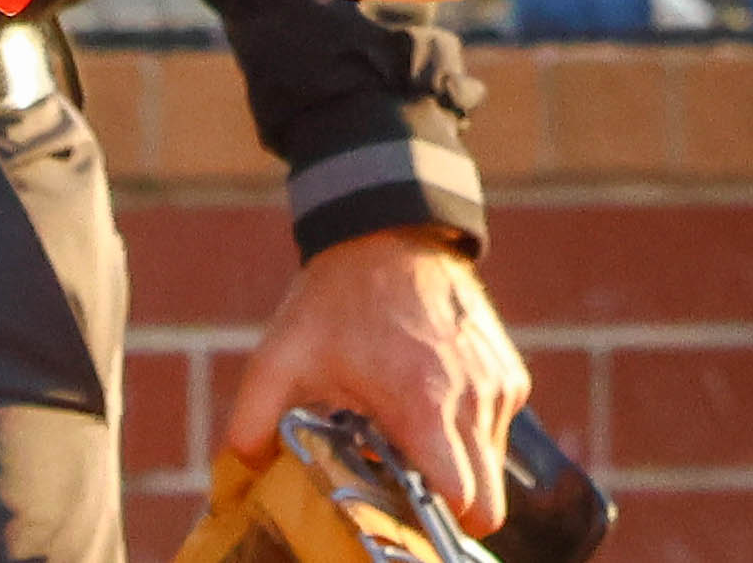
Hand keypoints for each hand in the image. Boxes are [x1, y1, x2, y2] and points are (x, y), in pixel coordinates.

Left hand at [220, 228, 529, 534]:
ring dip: (457, 464)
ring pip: (493, 466)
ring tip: (409, 429)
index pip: (465, 501)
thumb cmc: (336, 299)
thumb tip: (241, 467)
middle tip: (407, 486)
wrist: (386, 233)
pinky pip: (497, 426)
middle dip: (452, 509)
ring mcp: (498, 386)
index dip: (436, 519)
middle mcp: (472, 400)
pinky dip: (469, 429)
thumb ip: (252, 418)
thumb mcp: (281, 355)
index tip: (403, 509)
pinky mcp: (511, 373)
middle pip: (489, 502)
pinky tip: (428, 398)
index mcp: (422, 404)